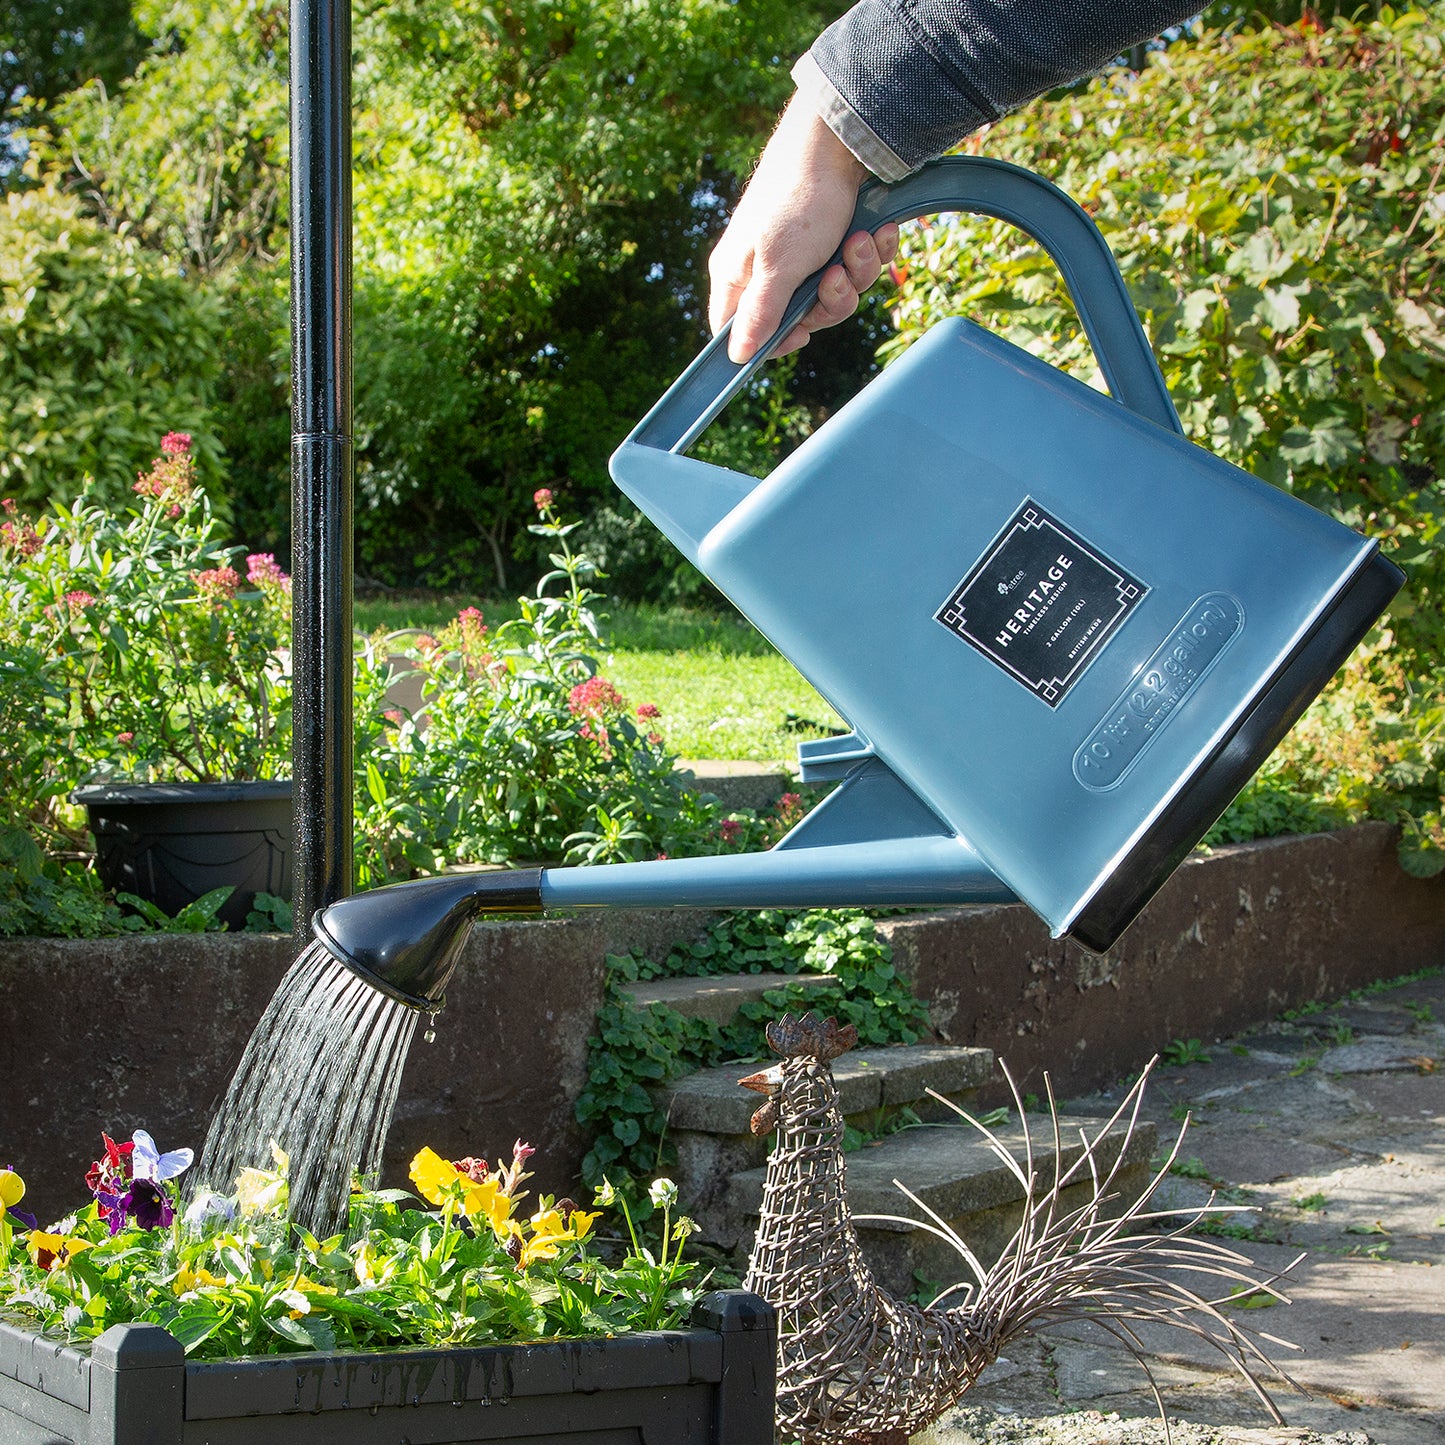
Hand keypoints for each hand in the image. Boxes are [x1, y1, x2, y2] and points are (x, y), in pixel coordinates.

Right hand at [709, 95, 899, 363]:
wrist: (840, 140)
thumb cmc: (798, 200)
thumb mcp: (778, 266)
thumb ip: (759, 315)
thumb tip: (736, 356)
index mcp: (738, 275)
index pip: (739, 331)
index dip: (770, 342)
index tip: (800, 335)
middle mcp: (768, 267)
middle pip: (800, 317)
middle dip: (830, 300)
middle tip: (836, 276)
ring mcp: (803, 252)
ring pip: (835, 293)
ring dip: (856, 272)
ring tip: (858, 241)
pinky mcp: (835, 237)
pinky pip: (856, 266)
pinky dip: (870, 251)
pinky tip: (874, 231)